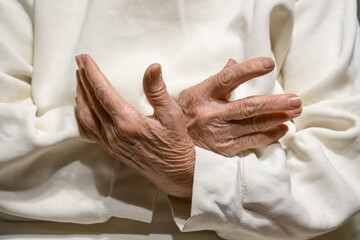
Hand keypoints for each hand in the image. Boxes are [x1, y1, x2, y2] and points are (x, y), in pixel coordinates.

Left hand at [75, 54, 194, 198]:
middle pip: (91, 101)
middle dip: (83, 79)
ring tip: (78, 80)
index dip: (92, 73)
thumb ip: (158, 91)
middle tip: (78, 62)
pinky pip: (89, 131)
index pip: (103, 92)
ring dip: (80, 96)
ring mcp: (110, 143)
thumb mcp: (172, 115)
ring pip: (86, 116)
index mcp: (128, 122)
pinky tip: (81, 108)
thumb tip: (152, 67)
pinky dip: (82, 116)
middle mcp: (114, 133)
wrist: (176, 174)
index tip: (84, 58)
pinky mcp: (111, 149)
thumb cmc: (177, 145)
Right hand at [177, 58, 301, 156]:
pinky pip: (251, 142)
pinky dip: (269, 136)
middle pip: (248, 106)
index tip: (269, 64)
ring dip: (277, 118)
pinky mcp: (224, 149)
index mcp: (204, 95)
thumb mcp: (194, 93)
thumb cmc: (186, 114)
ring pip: (253, 125)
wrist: (171, 145)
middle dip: (274, 103)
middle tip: (295, 99)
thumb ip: (216, 78)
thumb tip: (234, 62)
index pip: (229, 79)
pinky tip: (282, 129)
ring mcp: (219, 133)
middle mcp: (212, 114)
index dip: (249, 70)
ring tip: (295, 111)